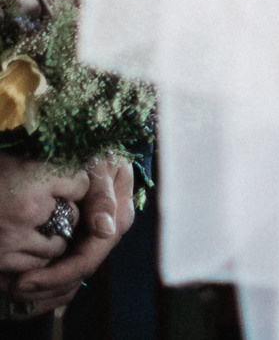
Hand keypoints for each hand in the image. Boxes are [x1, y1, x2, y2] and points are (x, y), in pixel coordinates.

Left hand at [2, 153, 128, 310]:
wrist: (86, 133)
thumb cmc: (92, 146)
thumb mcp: (98, 164)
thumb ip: (103, 195)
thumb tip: (106, 229)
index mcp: (118, 210)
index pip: (94, 250)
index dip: (63, 270)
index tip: (27, 280)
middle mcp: (111, 224)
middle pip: (87, 265)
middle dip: (52, 282)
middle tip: (17, 288)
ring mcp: (99, 229)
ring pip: (79, 269)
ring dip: (50, 284)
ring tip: (18, 288)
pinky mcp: (85, 230)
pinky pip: (70, 261)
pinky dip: (51, 274)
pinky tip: (31, 279)